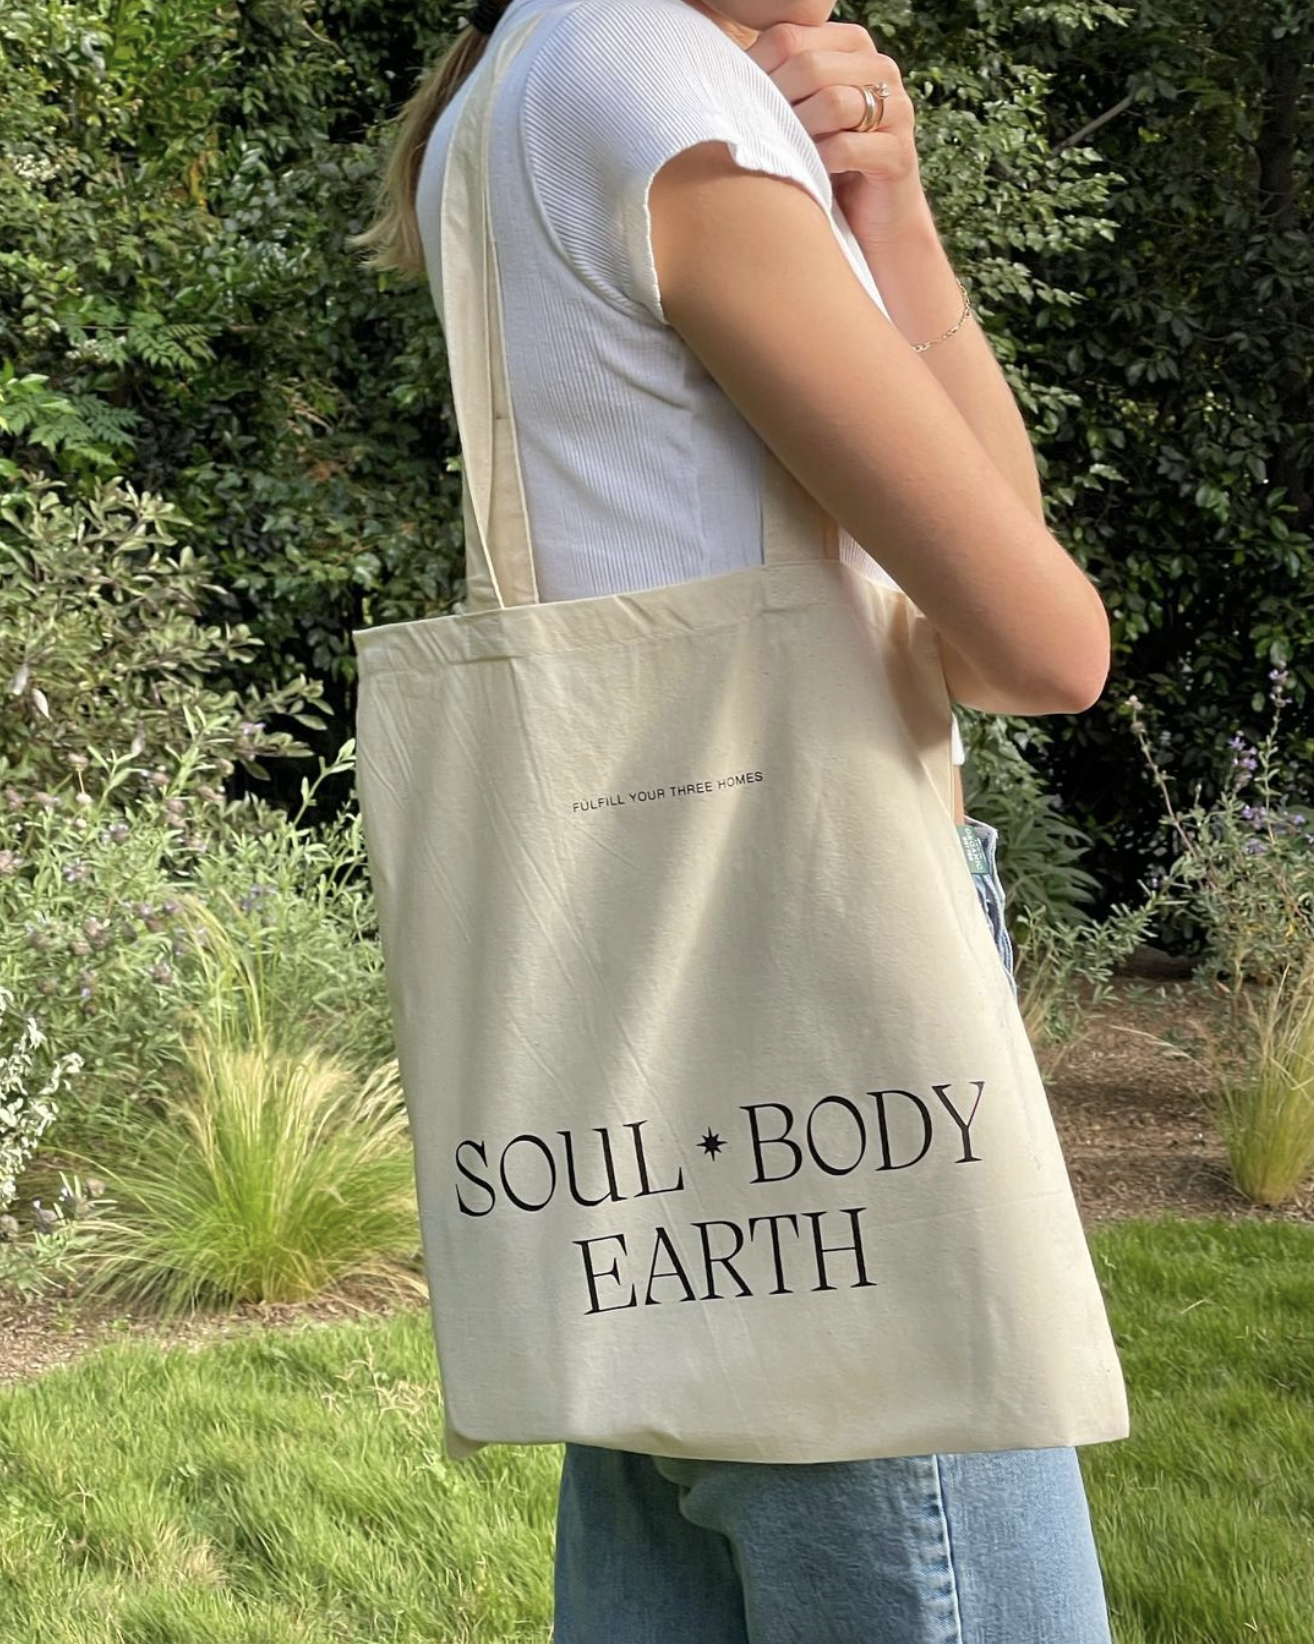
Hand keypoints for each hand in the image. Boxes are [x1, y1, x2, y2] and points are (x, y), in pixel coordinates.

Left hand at [745, 21, 932, 252]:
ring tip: (785, 156)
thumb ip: (777, 83)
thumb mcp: (798, 114)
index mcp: (851, 47)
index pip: (789, 36)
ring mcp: (896, 108)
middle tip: (758, 138)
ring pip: (833, 103)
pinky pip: (847, 149)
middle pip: (809, 66)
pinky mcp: (898, 153)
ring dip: (797, 134)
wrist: (872, 220)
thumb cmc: (824, 162)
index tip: (737, 106)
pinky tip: (810, 175)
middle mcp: (878, 68)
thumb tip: (720, 74)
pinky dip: (819, 163)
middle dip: (775, 104)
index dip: (754, 70)